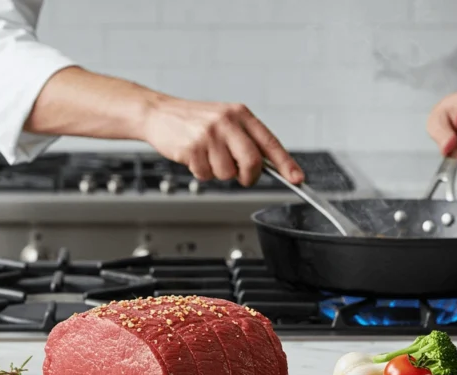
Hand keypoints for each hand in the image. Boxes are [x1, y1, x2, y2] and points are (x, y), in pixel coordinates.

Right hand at [142, 96, 303, 185]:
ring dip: (218, 173)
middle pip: (252, 161)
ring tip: (207, 157)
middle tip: (241, 177)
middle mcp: (227, 121)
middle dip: (249, 176)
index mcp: (240, 114)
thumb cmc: (193, 120)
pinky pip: (206, 175)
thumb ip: (245, 139)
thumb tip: (269, 165)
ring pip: (228, 173)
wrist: (159, 113)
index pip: (270, 142)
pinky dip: (201, 172)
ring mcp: (209, 134)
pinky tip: (194, 157)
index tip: (297, 178)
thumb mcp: (224, 120)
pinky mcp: (193, 147)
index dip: (286, 163)